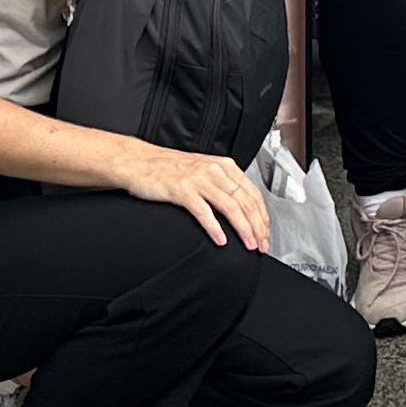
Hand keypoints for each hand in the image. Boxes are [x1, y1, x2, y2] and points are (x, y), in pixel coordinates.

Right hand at [132, 142, 272, 249]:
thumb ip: (222, 184)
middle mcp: (214, 171)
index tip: (266, 233)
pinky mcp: (181, 190)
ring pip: (230, 207)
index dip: (263, 216)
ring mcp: (198, 180)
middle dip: (258, 226)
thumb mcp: (203, 170)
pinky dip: (215, 228)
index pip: (253, 193)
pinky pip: (204, 211)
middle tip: (261, 244)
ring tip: (249, 244)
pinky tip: (221, 240)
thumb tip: (242, 207)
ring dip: (243, 229)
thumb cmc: (169, 169)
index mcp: (224, 166)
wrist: (139, 162)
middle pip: (245, 201)